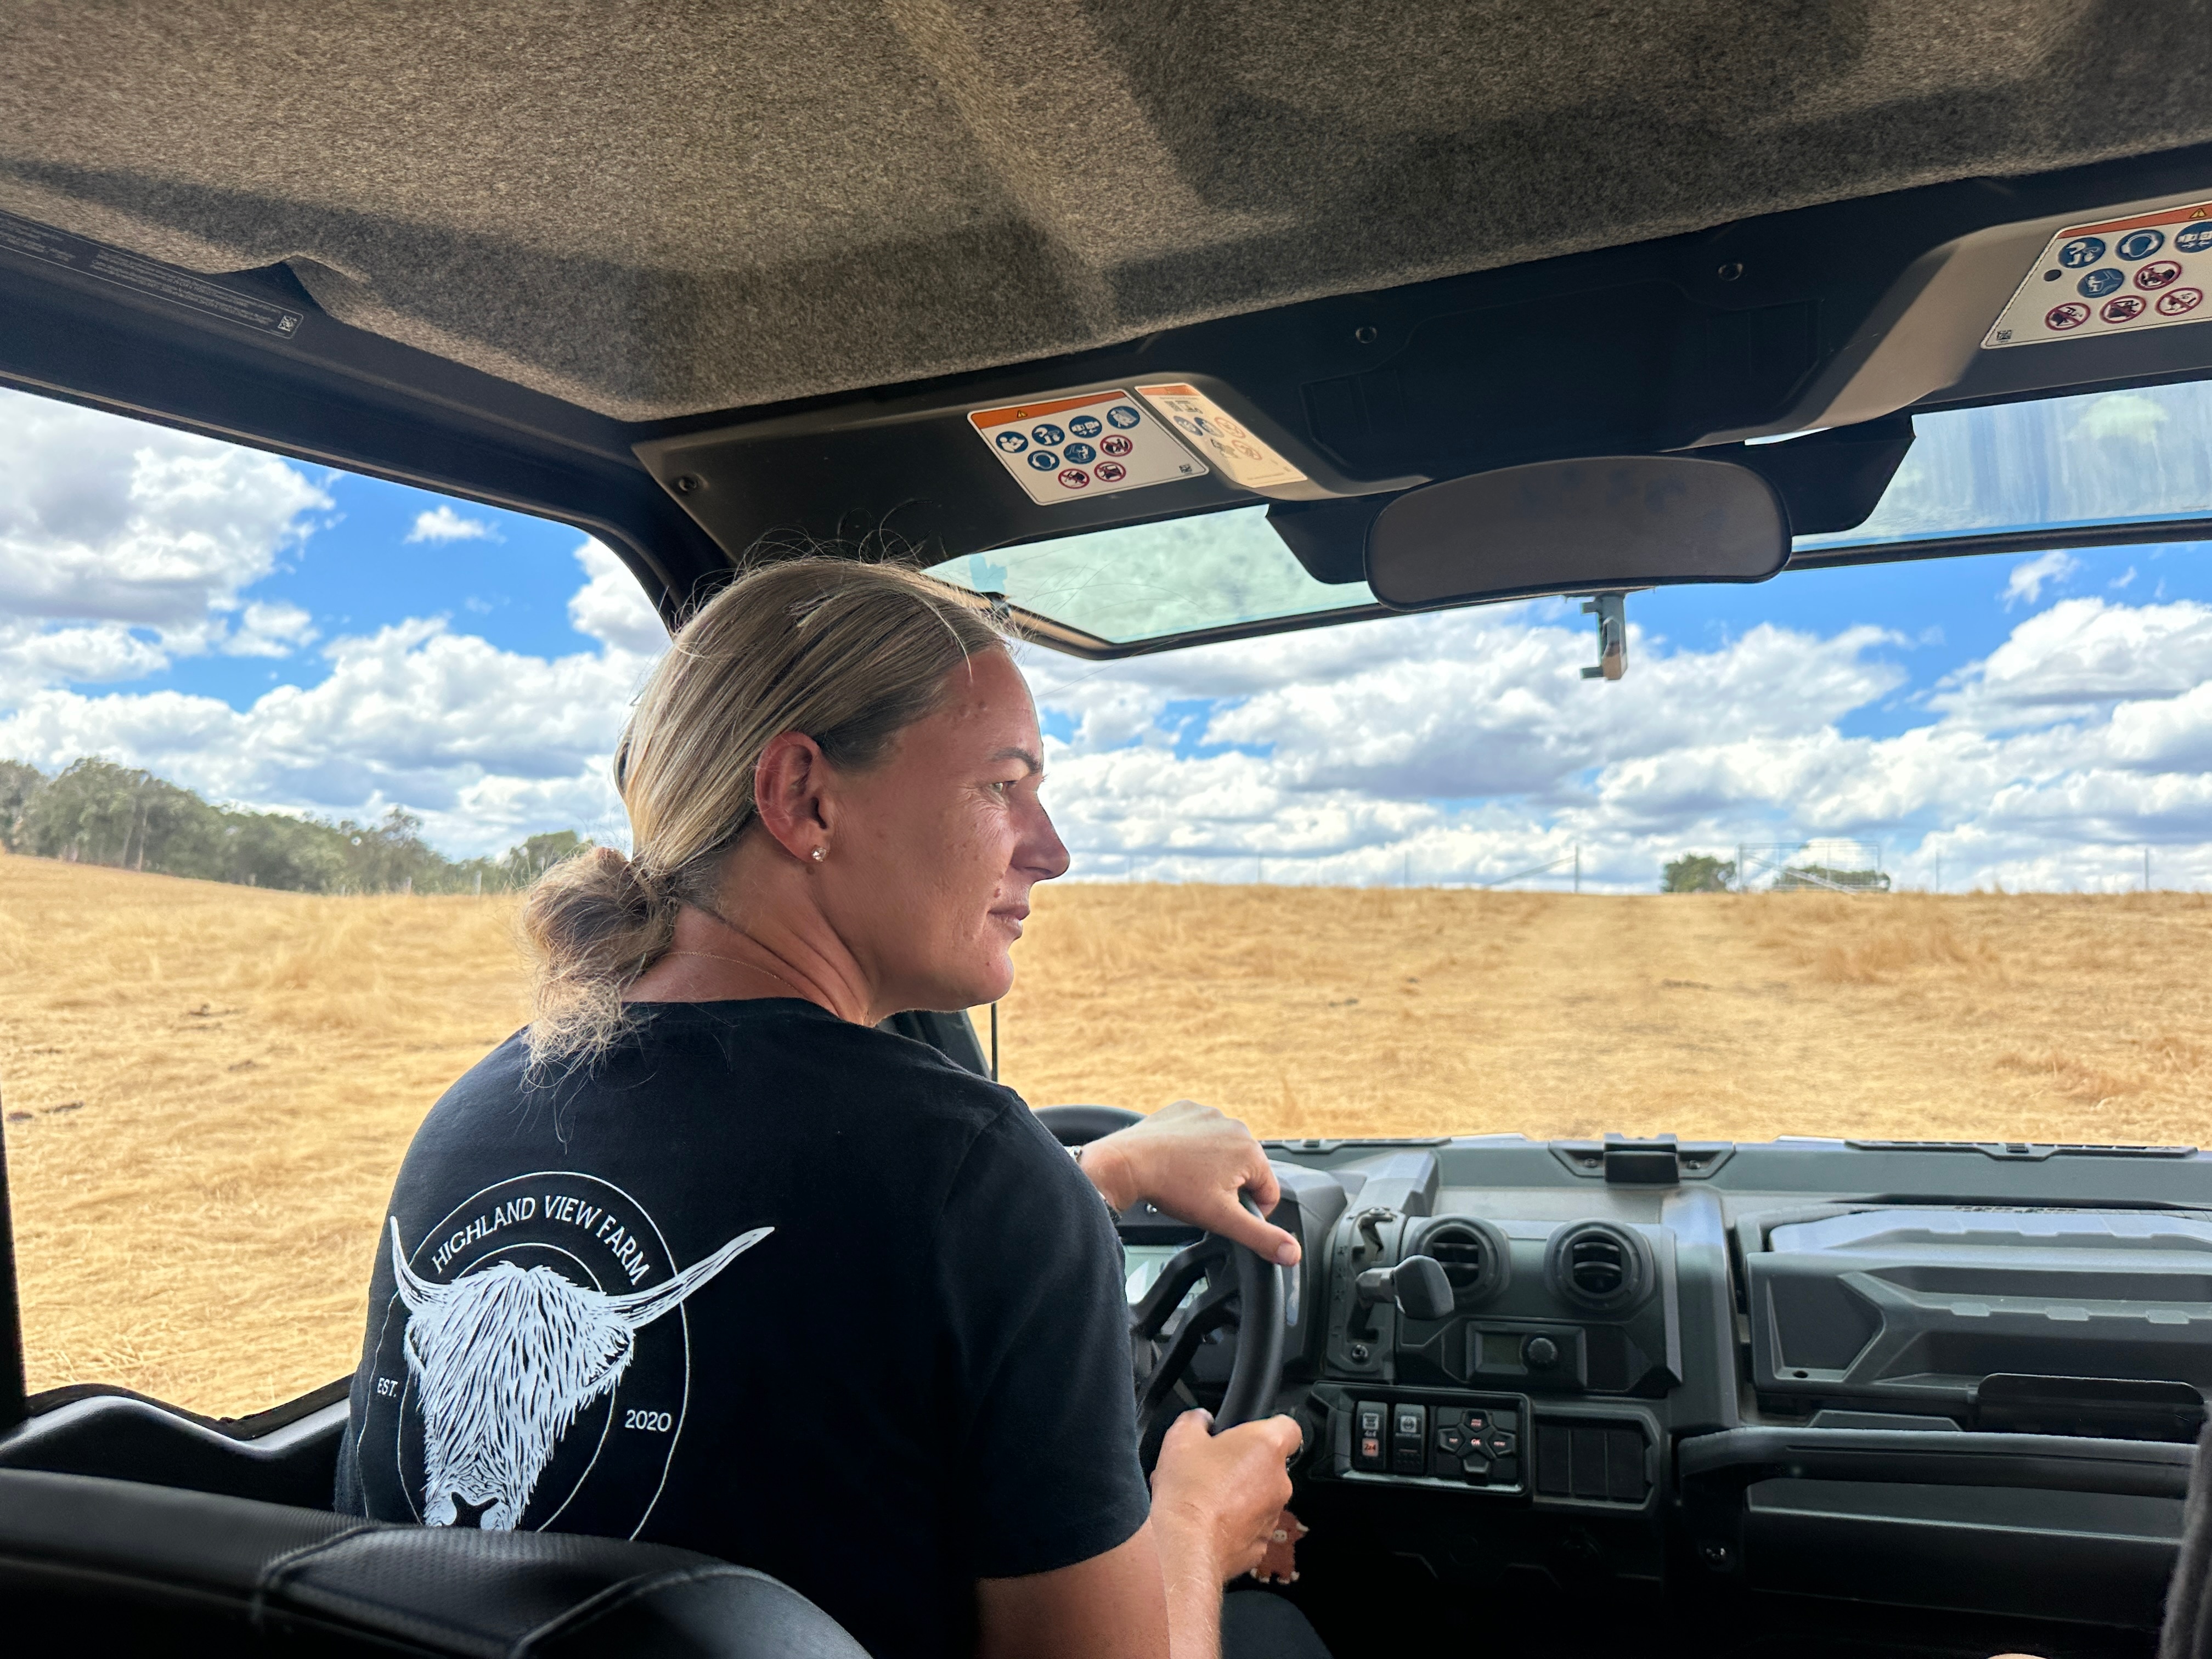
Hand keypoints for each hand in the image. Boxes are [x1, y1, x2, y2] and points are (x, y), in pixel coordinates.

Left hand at [1081, 1100, 1300, 1264]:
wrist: (1127, 1163)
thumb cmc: (1173, 1188)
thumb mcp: (1223, 1220)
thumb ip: (1261, 1237)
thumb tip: (1293, 1254)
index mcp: (1251, 1151)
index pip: (1268, 1193)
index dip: (1248, 1211)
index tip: (1222, 1213)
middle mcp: (1235, 1126)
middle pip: (1245, 1171)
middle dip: (1228, 1188)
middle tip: (1200, 1197)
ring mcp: (1209, 1114)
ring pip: (1222, 1152)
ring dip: (1211, 1168)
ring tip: (1186, 1180)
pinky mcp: (1186, 1109)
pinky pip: (1199, 1135)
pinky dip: (1192, 1148)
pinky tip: (1176, 1161)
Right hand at [1150, 1409, 1301, 1582]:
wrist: (1184, 1547)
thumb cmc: (1188, 1492)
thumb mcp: (1181, 1436)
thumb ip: (1197, 1419)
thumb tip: (1201, 1420)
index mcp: (1266, 1446)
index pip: (1289, 1427)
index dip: (1267, 1428)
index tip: (1247, 1433)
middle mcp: (1278, 1481)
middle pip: (1270, 1465)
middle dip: (1245, 1465)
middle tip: (1214, 1467)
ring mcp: (1272, 1516)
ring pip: (1260, 1497)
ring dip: (1240, 1495)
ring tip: (1206, 1497)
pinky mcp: (1261, 1545)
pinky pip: (1251, 1526)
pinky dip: (1235, 1523)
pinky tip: (1209, 1521)